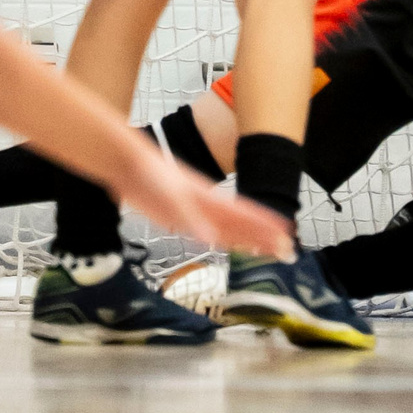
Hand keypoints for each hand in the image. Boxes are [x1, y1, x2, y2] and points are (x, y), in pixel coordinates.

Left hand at [120, 148, 292, 258]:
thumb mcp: (170, 193)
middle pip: (240, 224)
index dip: (264, 224)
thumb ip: (189, 216)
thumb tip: (210, 238)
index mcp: (209, 197)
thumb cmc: (149, 171)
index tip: (285, 232)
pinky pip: (204, 231)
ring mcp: (192, 211)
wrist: (126, 162)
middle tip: (287, 250)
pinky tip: (221, 243)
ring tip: (265, 249)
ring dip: (246, 239)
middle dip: (263, 237)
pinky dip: (218, 238)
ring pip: (225, 229)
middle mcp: (205, 205)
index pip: (244, 213)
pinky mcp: (175, 216)